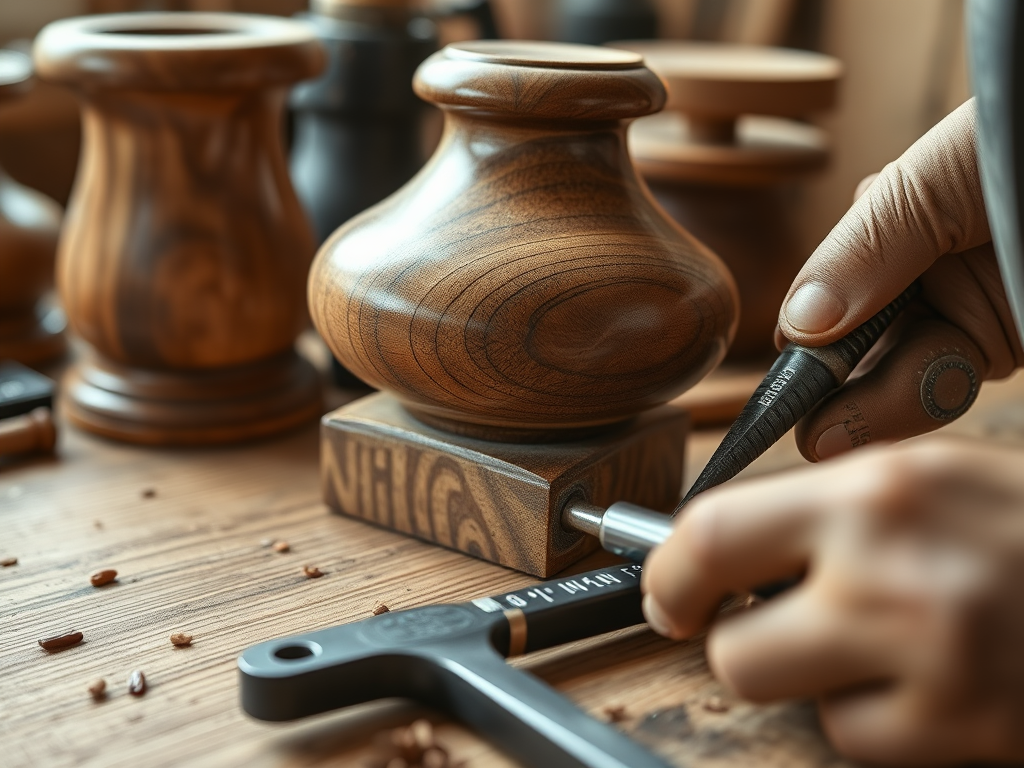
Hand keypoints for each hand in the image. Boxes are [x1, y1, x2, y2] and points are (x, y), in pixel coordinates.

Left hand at [642, 437, 1023, 764]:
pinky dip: (877, 723)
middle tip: (766, 628)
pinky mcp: (967, 728)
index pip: (712, 532)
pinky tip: (930, 685)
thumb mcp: (930, 483)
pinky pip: (857, 741)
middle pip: (731, 646)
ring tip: (876, 648)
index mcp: (880, 488)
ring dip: (812, 682)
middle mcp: (896, 568)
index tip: (670, 595)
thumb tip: (723, 553)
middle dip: (735, 643)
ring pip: (789, 701)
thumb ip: (826, 512)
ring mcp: (935, 658)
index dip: (671, 576)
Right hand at [777, 99, 1022, 460]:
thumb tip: (798, 325)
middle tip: (810, 434)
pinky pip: (952, 386)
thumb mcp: (931, 184)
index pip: (828, 306)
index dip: (805, 354)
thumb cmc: (1017, 140)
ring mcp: (977, 319)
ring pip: (907, 380)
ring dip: (877, 405)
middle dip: (839, 394)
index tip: (781, 399)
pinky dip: (924, 399)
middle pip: (862, 355)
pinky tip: (890, 406)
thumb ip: (862, 250)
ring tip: (832, 432)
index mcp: (894, 235)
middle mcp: (927, 282)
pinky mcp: (1016, 342)